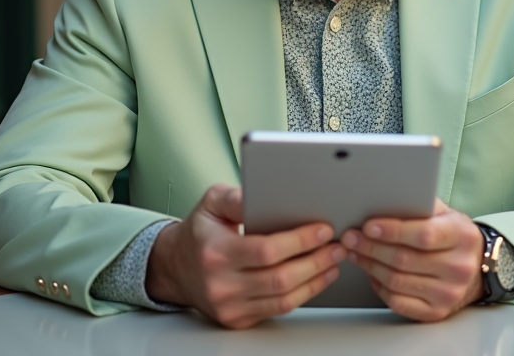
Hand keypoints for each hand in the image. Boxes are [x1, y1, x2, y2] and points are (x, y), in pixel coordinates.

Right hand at [144, 183, 345, 328]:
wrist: (176, 268)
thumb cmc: (200, 233)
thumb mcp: (211, 203)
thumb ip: (236, 197)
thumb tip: (261, 194)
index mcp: (216, 252)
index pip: (266, 250)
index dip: (300, 241)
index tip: (322, 229)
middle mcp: (221, 284)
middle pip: (280, 278)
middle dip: (316, 260)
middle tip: (337, 245)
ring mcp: (230, 306)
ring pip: (283, 298)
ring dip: (316, 279)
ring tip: (333, 260)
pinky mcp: (238, 320)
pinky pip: (278, 310)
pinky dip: (303, 294)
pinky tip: (316, 278)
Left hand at [341, 199, 483, 321]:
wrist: (476, 267)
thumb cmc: (453, 236)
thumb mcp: (445, 214)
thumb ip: (419, 207)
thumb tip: (382, 200)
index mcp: (462, 237)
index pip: (424, 235)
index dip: (393, 231)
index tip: (368, 226)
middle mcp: (459, 268)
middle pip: (405, 259)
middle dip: (371, 247)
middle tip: (351, 237)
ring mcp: (449, 293)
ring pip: (397, 281)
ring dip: (370, 266)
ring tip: (355, 252)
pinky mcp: (436, 312)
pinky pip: (398, 302)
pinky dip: (379, 287)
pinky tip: (372, 273)